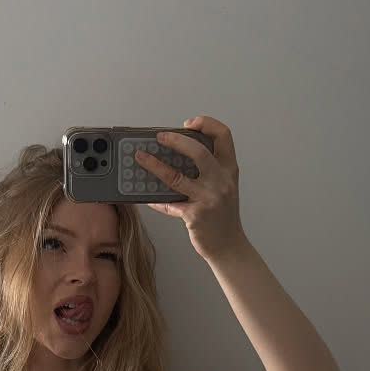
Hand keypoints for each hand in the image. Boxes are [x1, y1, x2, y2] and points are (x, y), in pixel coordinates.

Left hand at [137, 114, 246, 260]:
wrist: (229, 246)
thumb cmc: (223, 217)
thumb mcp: (224, 187)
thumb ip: (208, 171)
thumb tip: (176, 155)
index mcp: (229, 170)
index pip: (223, 135)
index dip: (206, 123)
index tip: (190, 123)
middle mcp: (221, 181)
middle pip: (199, 151)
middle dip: (176, 140)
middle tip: (159, 137)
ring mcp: (209, 198)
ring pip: (176, 176)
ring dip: (154, 165)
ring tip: (140, 158)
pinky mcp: (195, 215)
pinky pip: (169, 203)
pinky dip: (155, 200)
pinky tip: (147, 197)